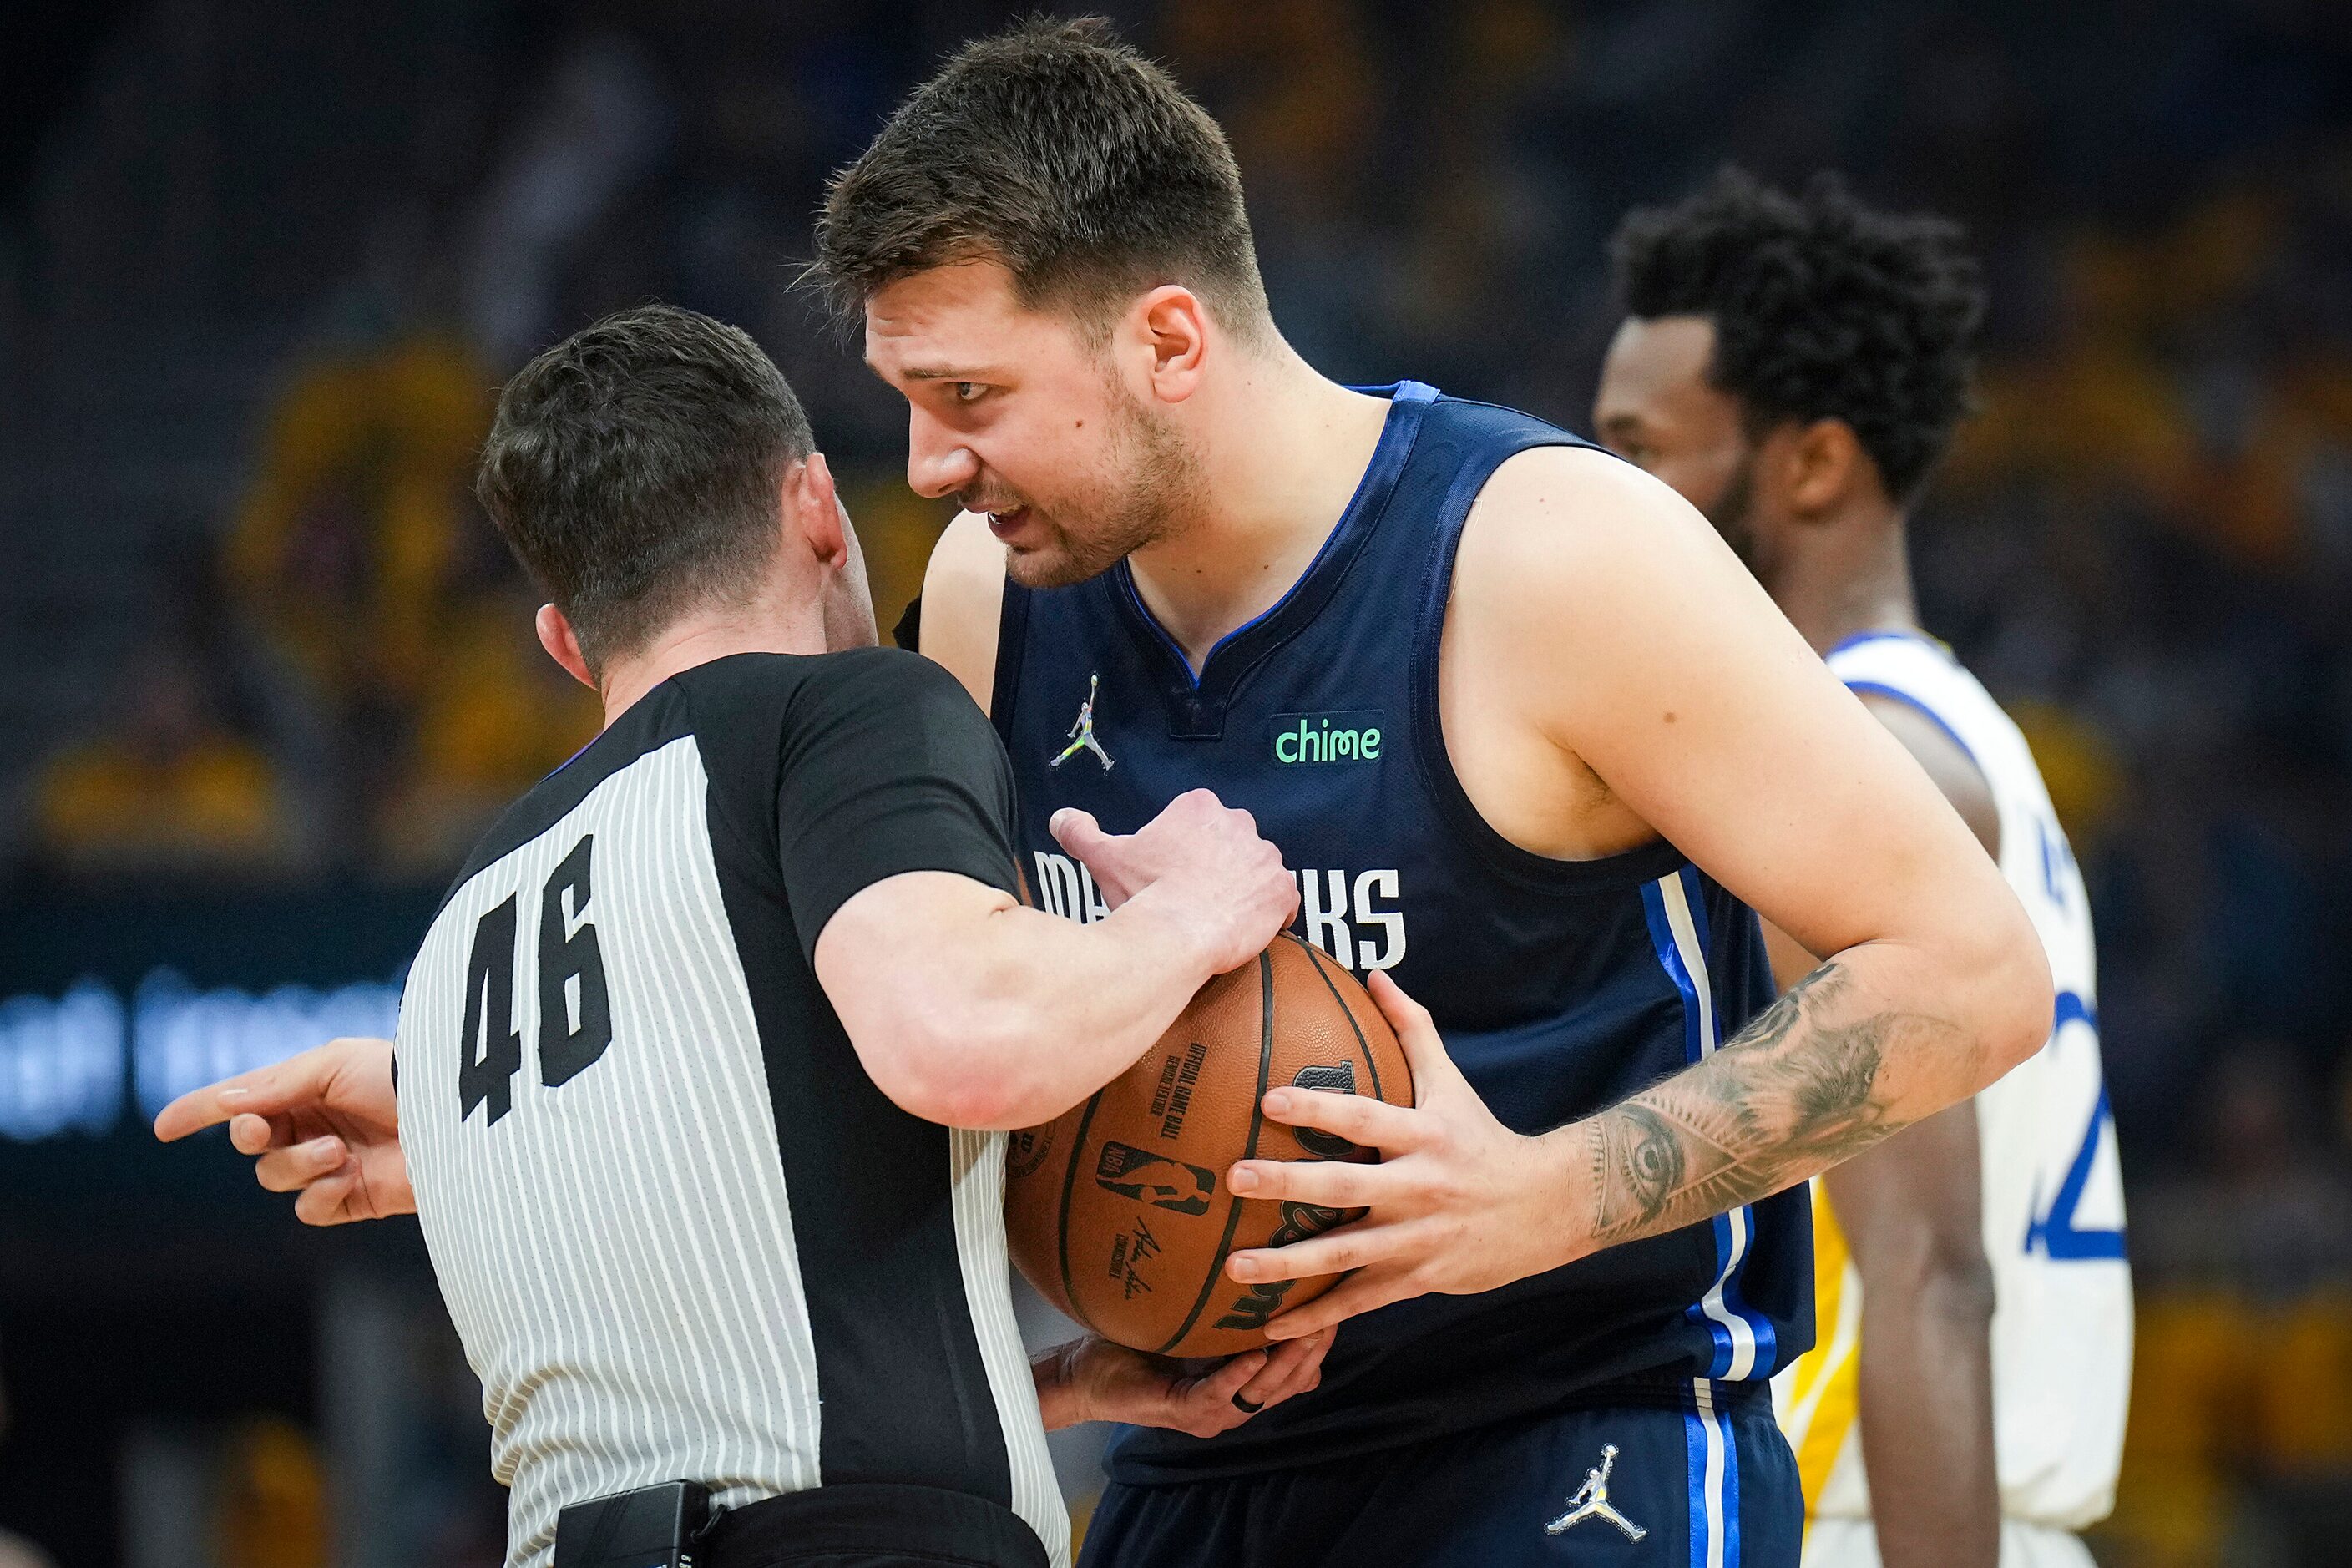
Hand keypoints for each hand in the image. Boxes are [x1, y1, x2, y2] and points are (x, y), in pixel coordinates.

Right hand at [153, 1036, 412, 1225]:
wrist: (455, 1117)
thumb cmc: (400, 1077)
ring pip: (275, 1176)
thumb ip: (276, 1086)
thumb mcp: (334, 1064)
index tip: (163, 1127)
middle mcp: (315, 1125)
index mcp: (308, 1086)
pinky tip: (350, 1178)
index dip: (202, 1111)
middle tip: (262, 1128)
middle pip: (252, 1142)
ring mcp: (333, 1163)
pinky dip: (321, 1194)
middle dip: (251, 1135)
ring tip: (337, 1151)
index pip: (244, 1101)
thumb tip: (227, 1106)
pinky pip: (308, 1209)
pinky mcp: (354, 1198)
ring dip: (297, 1164)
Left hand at [1031, 1328, 1332, 1436]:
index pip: (1295, 1371)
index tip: (1338, 1304)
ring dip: (1288, 1361)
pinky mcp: (1184, 1412)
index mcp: (1240, 1386)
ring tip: (1308, 1329)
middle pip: (1291, 1383)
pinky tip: (1255, 1354)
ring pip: (1264, 1392)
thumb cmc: (1137, 1346)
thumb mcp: (1195, 1325)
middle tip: (1333, 1311)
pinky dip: (1240, 1374)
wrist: (1085, 1376)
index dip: (1319, 1342)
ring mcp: (1211, 1413)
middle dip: (1314, 1349)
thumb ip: (1228, 1309)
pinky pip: (1220, 1393)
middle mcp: (1233, 1404)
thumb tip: (1257, 1263)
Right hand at [1051, 788, 1298, 973]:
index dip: (1184, 852)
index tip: (1171, 875)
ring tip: (1219, 916)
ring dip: (1245, 888)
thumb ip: (1081, 833)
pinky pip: (1284, 901)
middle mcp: (1239, 823)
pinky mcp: (1283, 890)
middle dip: (1218, 866)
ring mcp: (1265, 856)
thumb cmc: (1144, 892)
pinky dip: (1273, 914)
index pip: (1198, 824)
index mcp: (1199, 807)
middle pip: (1231, 844)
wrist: (1177, 933)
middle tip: (1194, 896)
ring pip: (1257, 870)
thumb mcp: (1104, 857)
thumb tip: (1061, 818)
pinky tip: (1249, 929)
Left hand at [1221, 972, 1575, 1338]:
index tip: (1267, 1098)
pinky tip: (1268, 1326)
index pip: (1365, 1118)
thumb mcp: (1451, 1082)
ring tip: (1232, 1267)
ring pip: (1346, 1256)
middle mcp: (1419, 1188)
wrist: (1547, 1208)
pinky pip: (1360, 1301)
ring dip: (1288, 1266)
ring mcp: (1418, 1240)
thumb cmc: (1483, 1138)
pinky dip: (1317, 1318)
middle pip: (1345, 1187)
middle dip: (1288, 1184)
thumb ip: (1410, 1028)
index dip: (1319, 1106)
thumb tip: (1374, 973)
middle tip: (1233, 1178)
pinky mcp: (1418, 1280)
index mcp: (1424, 1135)